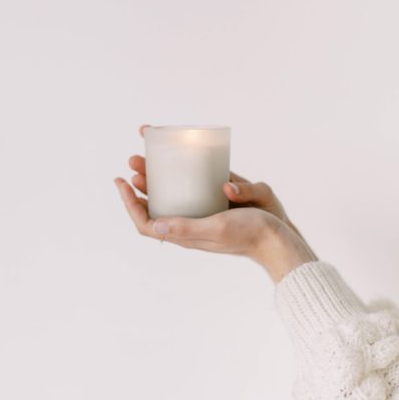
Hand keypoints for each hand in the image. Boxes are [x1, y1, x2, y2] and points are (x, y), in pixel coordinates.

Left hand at [114, 126, 317, 281]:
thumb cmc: (249, 234)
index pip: (146, 223)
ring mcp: (202, 217)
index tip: (121, 180)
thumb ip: (187, 229)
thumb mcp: (216, 229)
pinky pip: (191, 194)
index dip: (129, 203)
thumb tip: (154, 226)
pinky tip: (181, 168)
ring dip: (157, 180)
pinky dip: (180, 180)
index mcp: (185, 234)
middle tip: (134, 160)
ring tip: (149, 159)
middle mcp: (190, 226)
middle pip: (156, 206)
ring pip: (172, 198)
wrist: (277, 239)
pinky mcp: (215, 208)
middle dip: (141, 183)